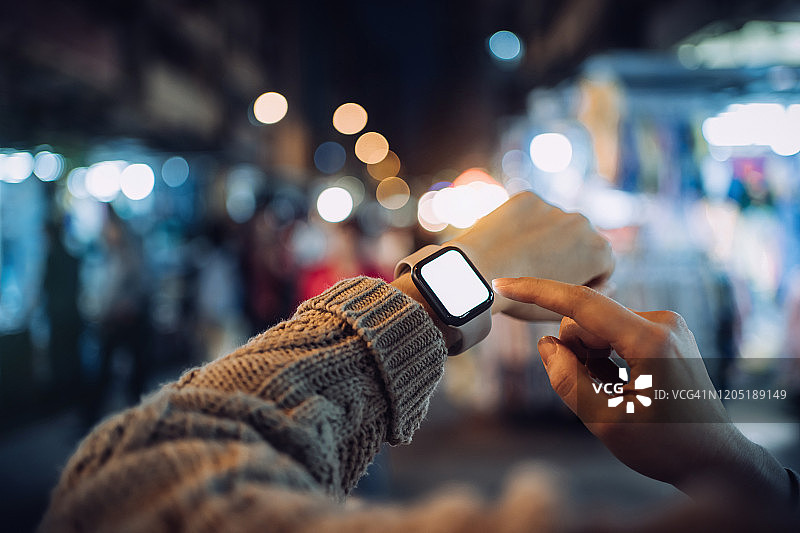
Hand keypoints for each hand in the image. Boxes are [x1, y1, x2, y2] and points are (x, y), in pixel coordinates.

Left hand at [447, 192, 612, 320]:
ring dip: (545, 236)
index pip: (602, 264)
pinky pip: (530, 212)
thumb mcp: (563, 307)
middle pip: (579, 240)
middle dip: (566, 253)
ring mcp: (555, 207)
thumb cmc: (521, 300)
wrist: (478, 274)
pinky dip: (523, 223)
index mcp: (600, 251)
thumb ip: (594, 294)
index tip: (560, 286)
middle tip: (537, 272)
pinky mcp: (529, 198)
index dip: (584, 278)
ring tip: (520, 257)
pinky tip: (508, 241)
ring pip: (554, 224)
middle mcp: (584, 223)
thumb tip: (612, 284)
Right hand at [492, 277, 790, 502]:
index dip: (537, 292)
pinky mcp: (666, 332)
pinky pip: (614, 333)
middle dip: (576, 352)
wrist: (716, 460)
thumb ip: (566, 379)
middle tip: (596, 394)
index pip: (581, 304)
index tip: (502, 284)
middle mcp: (663, 322)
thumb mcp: (605, 423)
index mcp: (650, 340)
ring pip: (598, 327)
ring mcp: (667, 325)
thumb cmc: (666, 446)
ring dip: (591, 358)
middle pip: (586, 321)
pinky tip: (626, 386)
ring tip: (616, 394)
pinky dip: (606, 357)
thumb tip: (547, 343)